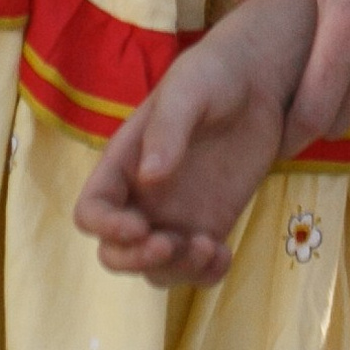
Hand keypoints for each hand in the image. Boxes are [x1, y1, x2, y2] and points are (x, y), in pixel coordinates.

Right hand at [74, 0, 316, 286]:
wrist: (257, 81)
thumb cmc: (214, 74)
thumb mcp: (189, 90)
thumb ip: (168, 130)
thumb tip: (148, 179)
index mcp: (124, 163)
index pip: (92, 210)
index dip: (105, 227)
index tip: (139, 226)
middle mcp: (143, 196)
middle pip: (115, 252)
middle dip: (136, 259)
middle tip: (171, 244)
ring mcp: (175, 215)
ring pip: (156, 268)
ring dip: (176, 270)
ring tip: (209, 246)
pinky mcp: (209, 225)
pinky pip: (195, 268)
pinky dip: (205, 275)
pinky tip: (225, 254)